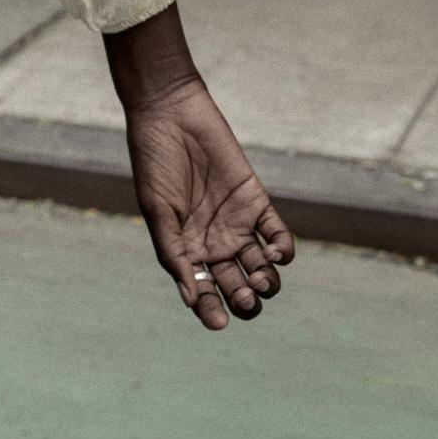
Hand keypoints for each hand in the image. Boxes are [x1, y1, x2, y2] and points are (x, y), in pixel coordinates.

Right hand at [104, 6, 291, 330]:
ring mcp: (237, 224)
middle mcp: (213, 243)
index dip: (212, 313)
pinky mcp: (257, 202)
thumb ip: (174, 253)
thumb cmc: (154, 163)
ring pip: (262, 268)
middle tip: (245, 296)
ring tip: (262, 277)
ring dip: (267, 280)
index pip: (203, 294)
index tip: (220, 322)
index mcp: (185, 251)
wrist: (171, 116)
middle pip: (237, 287)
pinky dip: (283, 250)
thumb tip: (190, 297)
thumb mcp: (157, 211)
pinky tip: (279, 254)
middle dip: (245, 300)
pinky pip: (277, 235)